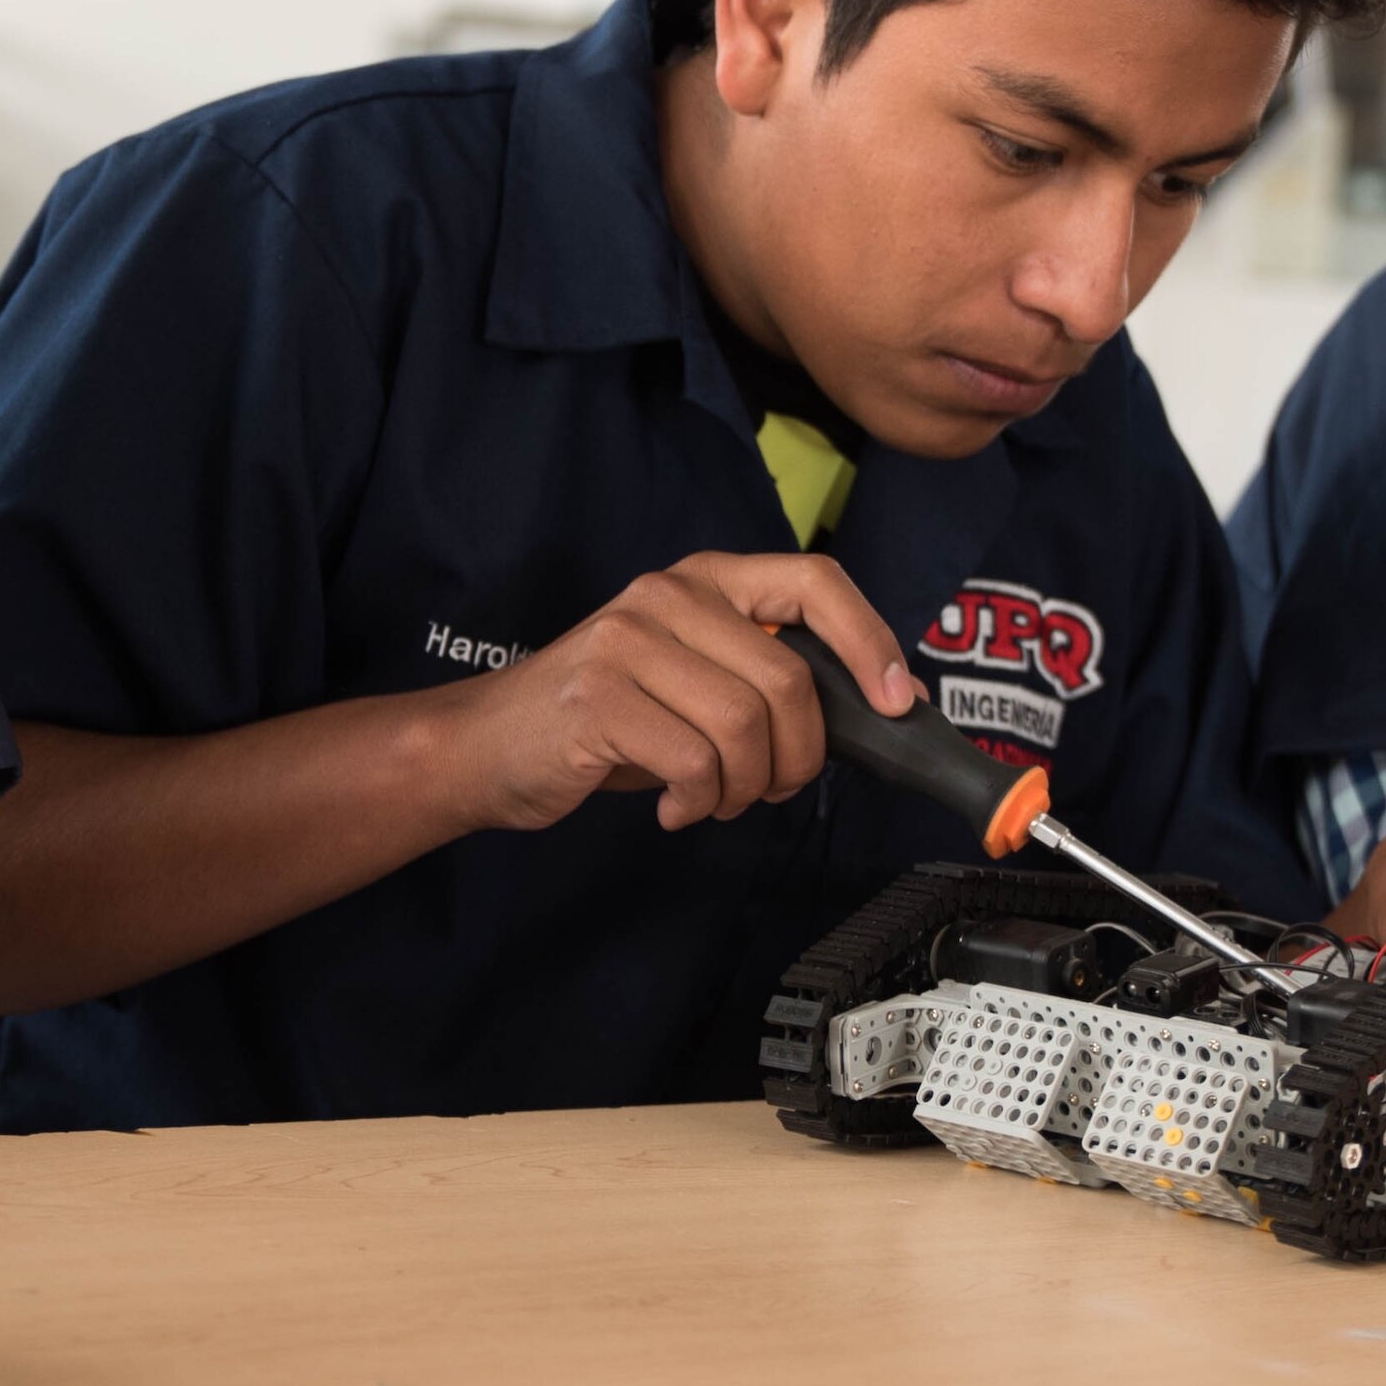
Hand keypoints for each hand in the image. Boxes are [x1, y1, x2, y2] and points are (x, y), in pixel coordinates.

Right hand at [419, 552, 919, 835]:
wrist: (489, 746)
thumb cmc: (608, 721)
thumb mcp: (693, 679)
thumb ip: (765, 676)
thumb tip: (869, 710)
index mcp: (705, 579)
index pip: (815, 581)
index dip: (870, 641)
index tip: (896, 702)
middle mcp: (669, 595)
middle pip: (789, 679)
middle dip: (798, 757)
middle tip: (769, 788)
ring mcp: (628, 640)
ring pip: (745, 727)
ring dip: (744, 788)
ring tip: (712, 798)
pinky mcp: (597, 696)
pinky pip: (694, 763)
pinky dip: (698, 802)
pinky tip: (674, 806)